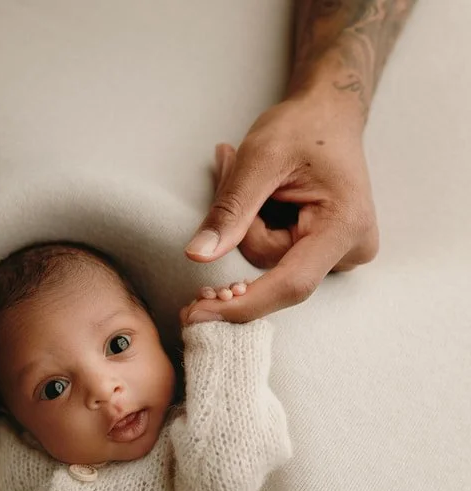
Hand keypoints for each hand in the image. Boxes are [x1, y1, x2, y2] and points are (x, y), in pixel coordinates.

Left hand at [185, 96, 378, 321]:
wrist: (329, 114)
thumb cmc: (301, 128)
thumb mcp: (258, 158)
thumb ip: (230, 210)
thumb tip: (197, 256)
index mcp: (345, 226)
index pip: (291, 285)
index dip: (242, 305)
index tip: (199, 315)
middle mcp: (351, 249)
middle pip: (270, 266)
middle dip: (242, 224)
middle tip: (230, 167)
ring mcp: (342, 253)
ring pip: (267, 260)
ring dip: (248, 221)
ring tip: (257, 175)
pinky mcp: (327, 252)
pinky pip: (276, 253)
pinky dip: (259, 225)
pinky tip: (267, 193)